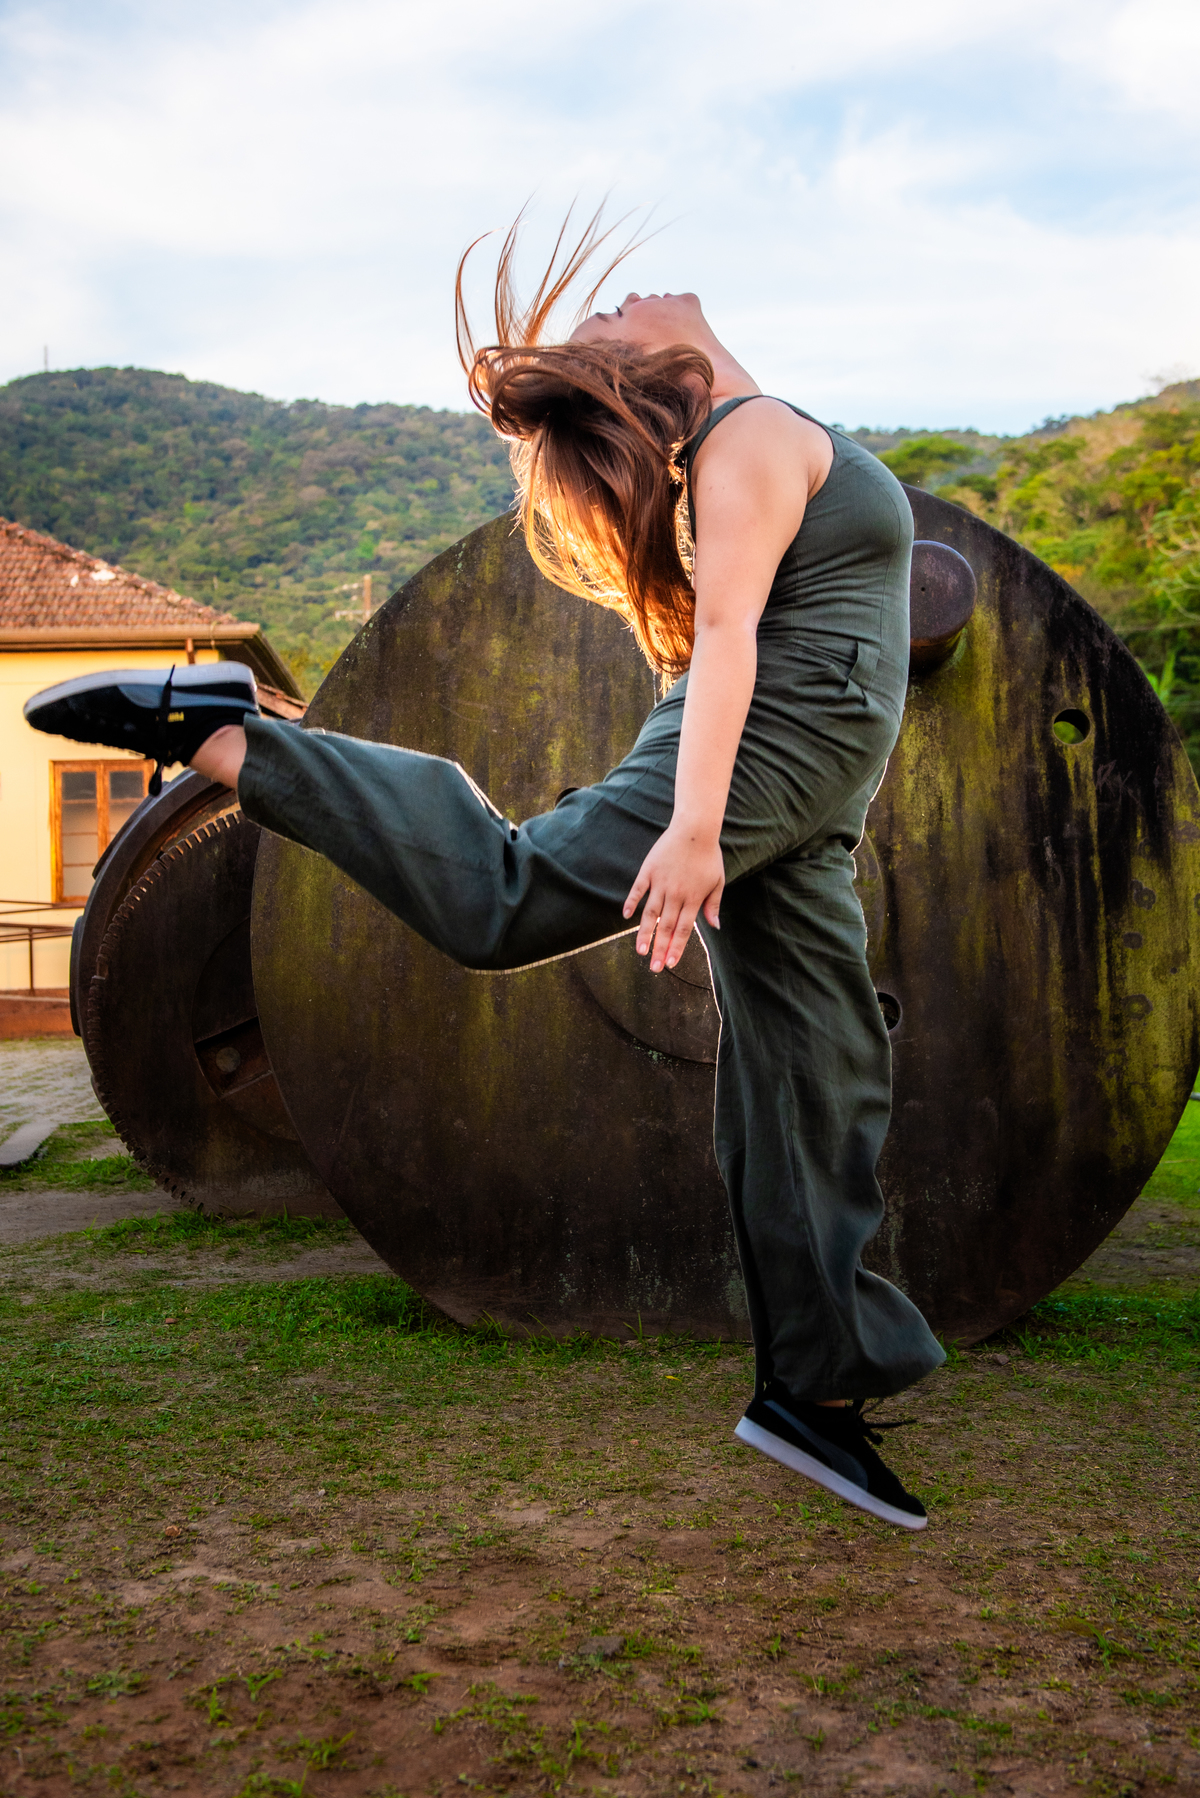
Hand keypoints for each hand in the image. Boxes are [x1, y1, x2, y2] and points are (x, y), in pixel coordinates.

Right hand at [623, 822, 724, 971]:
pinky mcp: (649, 871)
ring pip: (650, 914)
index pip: (683, 930)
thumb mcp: (718, 881)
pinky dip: (631, 903)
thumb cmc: (709, 856)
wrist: (695, 829)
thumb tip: (714, 927)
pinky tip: (626, 917)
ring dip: (645, 934)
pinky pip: (638, 890)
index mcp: (693, 898)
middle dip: (660, 950)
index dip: (676, 948)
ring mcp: (660, 883)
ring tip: (640, 952)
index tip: (671, 964)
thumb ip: (713, 905)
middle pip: (666, 927)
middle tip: (655, 969)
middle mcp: (675, 894)